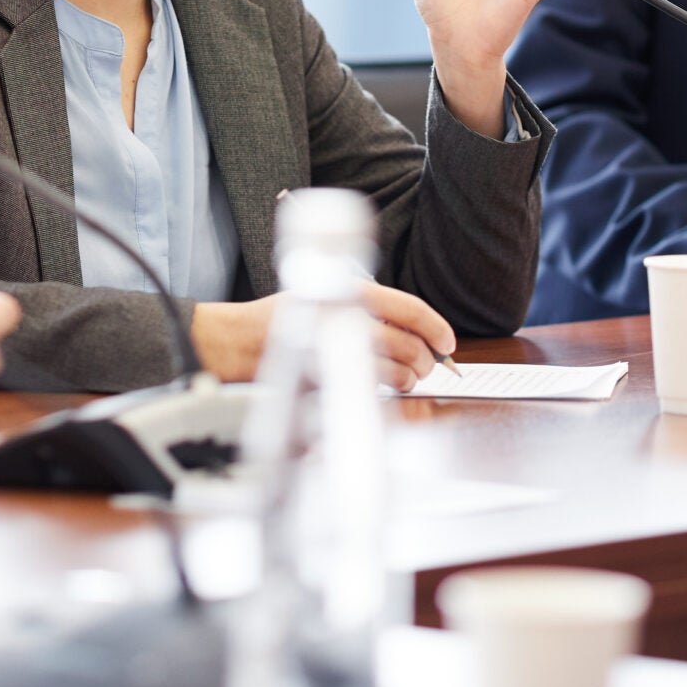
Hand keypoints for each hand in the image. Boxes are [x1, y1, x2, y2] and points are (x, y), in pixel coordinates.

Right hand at [192, 284, 457, 390]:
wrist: (239, 342)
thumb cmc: (283, 320)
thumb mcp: (325, 294)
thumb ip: (366, 306)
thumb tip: (413, 330)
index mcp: (348, 291)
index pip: (409, 308)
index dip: (436, 327)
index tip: (447, 343)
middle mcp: (345, 318)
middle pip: (407, 344)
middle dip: (425, 361)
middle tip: (427, 367)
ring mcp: (336, 351)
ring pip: (395, 372)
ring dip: (409, 380)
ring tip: (408, 380)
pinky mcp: (328, 380)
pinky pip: (371, 392)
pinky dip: (385, 395)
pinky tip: (383, 391)